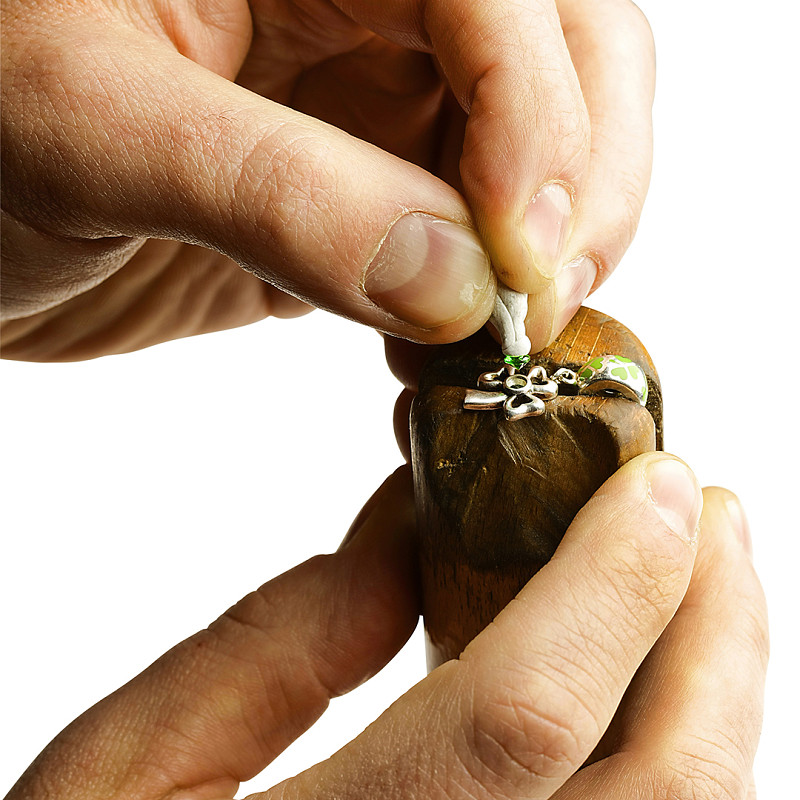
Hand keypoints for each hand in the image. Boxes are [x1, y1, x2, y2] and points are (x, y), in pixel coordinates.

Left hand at [1, 0, 654, 360]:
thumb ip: (277, 198)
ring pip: (546, 139)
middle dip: (579, 178)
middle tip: (545, 303)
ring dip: (550, 242)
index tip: (517, 257)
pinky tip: (453, 341)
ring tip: (501, 334)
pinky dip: (496, 290)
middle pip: (566, 45)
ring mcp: (382, 90)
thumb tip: (449, 285)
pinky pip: (484, 224)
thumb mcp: (94, 135)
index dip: (534, 113)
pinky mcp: (382, 182)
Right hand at [8, 455, 766, 798]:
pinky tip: (643, 667)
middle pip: (664, 794)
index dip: (612, 583)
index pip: (523, 718)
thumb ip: (277, 641)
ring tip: (701, 570)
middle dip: (715, 635)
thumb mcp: (128, 766)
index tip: (657, 480)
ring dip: (715, 685)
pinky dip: (670, 740)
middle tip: (710, 510)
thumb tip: (410, 518)